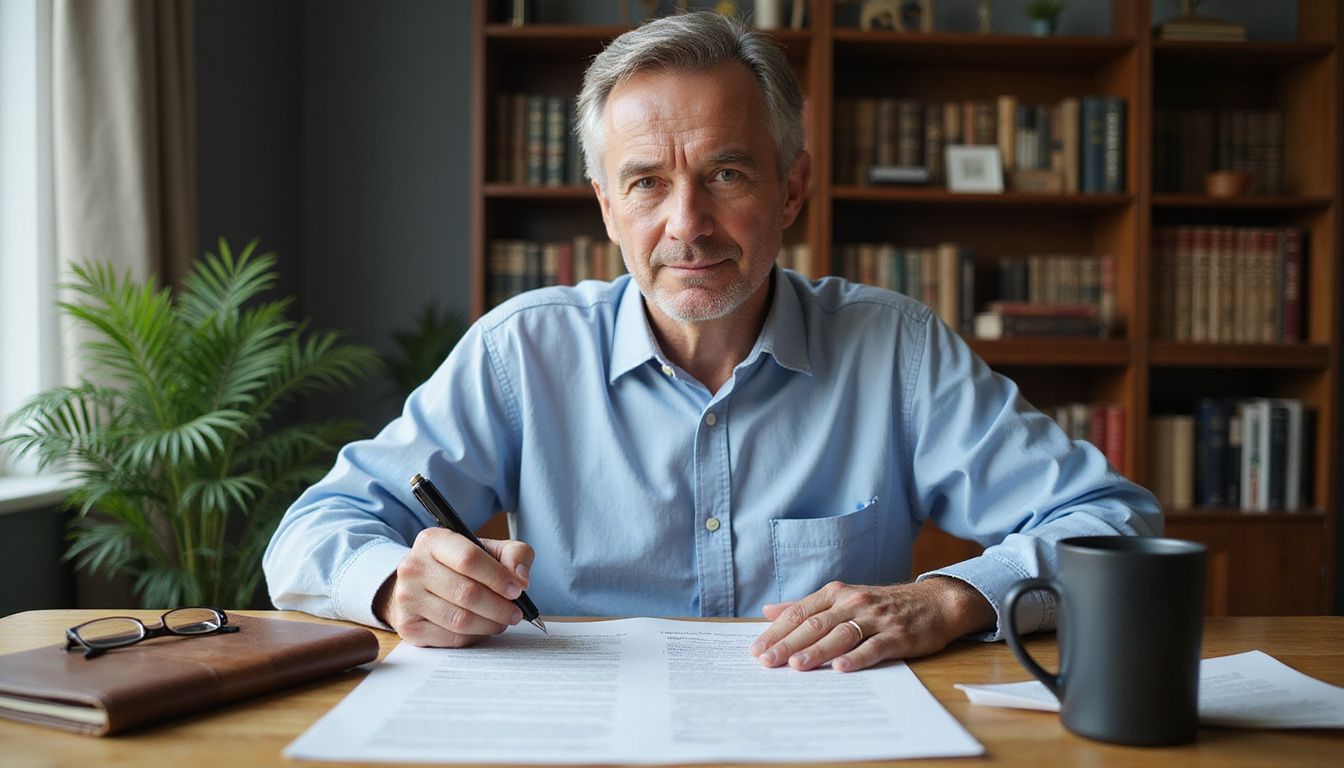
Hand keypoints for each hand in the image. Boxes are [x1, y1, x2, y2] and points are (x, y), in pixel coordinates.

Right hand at [374, 528, 533, 646]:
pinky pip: (451, 638)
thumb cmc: (459, 566)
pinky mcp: (408, 626)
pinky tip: (482, 628)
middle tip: (516, 612)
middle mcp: (414, 567)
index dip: (498, 577)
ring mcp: (407, 598)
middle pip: (466, 593)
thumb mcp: (488, 549)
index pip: (468, 558)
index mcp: (433, 541)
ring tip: (503, 621)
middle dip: (499, 606)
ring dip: (490, 624)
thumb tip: (520, 578)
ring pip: (460, 620)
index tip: (518, 589)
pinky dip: (474, 637)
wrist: (420, 586)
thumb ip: (514, 554)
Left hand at [750, 577, 994, 671]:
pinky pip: (874, 647)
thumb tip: (768, 611)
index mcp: (836, 593)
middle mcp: (853, 602)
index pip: (799, 613)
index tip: (756, 650)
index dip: (776, 632)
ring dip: (817, 651)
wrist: (934, 602)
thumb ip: (806, 606)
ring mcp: (875, 618)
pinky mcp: (897, 635)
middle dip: (788, 644)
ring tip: (796, 666)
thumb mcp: (844, 598)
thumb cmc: (883, 604)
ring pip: (840, 634)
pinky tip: (841, 668)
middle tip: (767, 662)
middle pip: (815, 624)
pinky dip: (856, 657)